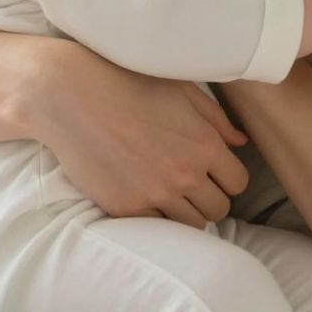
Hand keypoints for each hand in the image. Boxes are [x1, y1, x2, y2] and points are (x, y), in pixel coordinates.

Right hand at [38, 41, 250, 227]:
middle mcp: (184, 174)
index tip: (213, 170)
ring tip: (169, 192)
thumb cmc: (129, 82)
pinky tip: (147, 199)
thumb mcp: (181, 90)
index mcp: (204, 144)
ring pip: (192, 225)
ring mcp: (154, 194)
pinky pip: (157, 230)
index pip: (238, 182)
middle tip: (191, 182)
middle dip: (210, 196)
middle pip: (219, 208)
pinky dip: (158, 219)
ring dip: (186, 211)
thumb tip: (240, 143)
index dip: (228, 176)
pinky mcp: (125, 208)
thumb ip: (216, 119)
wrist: (72, 95)